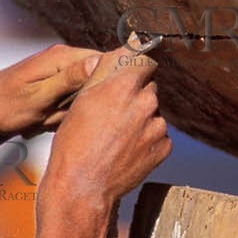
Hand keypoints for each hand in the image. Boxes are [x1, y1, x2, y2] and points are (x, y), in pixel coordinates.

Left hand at [0, 43, 102, 138]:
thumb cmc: (2, 105)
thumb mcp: (39, 97)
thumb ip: (69, 79)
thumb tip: (98, 62)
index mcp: (61, 57)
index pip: (104, 60)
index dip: (106, 83)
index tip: (96, 102)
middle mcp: (61, 59)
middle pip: (94, 79)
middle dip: (83, 101)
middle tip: (60, 112)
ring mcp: (56, 71)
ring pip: (81, 93)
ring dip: (68, 109)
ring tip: (48, 116)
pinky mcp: (51, 83)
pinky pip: (68, 99)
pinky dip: (59, 112)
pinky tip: (44, 117)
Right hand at [40, 43, 171, 210]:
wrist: (82, 187)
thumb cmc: (74, 145)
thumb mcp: (82, 100)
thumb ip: (106, 71)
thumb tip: (123, 49)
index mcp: (124, 86)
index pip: (145, 60)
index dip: (136, 67)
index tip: (132, 72)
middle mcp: (146, 103)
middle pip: (149, 88)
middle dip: (135, 96)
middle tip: (113, 115)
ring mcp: (157, 127)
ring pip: (153, 113)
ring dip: (140, 119)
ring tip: (116, 137)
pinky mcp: (164, 148)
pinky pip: (158, 135)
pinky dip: (146, 140)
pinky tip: (125, 150)